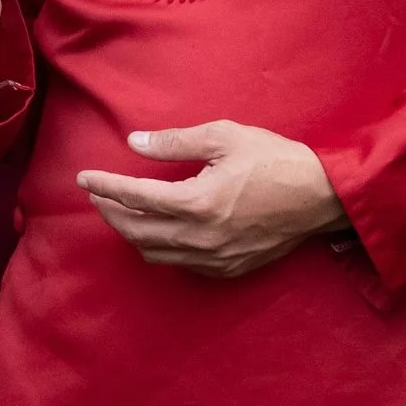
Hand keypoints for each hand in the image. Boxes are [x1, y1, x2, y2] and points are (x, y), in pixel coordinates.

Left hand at [75, 122, 345, 280]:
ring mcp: (215, 258)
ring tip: (124, 213)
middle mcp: (201, 237)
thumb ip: (175, 143)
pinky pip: (181, 264)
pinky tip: (160, 232)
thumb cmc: (275, 160)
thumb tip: (134, 143)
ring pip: (155, 254)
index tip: (84, 179)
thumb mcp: (224, 137)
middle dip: (111, 213)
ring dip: (133, 234)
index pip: (135, 198)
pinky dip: (161, 249)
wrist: (321, 197)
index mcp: (197, 202)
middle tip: (99, 196)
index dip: (105, 187)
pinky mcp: (229, 269)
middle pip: (137, 233)